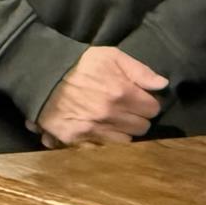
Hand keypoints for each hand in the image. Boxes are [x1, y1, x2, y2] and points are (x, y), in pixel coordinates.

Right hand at [37, 46, 168, 146]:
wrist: (43, 74)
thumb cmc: (81, 63)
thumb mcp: (113, 56)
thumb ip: (141, 71)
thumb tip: (162, 85)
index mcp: (122, 93)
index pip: (153, 109)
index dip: (149, 103)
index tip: (142, 100)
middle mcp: (109, 114)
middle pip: (142, 127)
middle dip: (139, 118)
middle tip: (129, 110)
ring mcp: (92, 129)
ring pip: (125, 141)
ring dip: (123, 132)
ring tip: (115, 121)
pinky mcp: (75, 139)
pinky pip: (101, 149)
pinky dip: (104, 142)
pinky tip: (101, 131)